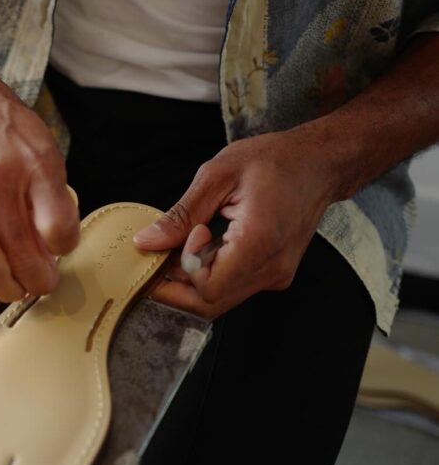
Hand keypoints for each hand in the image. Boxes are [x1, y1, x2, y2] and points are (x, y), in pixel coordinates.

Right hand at [0, 63, 79, 301]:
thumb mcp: (41, 144)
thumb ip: (51, 191)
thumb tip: (56, 240)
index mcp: (35, 163)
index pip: (58, 228)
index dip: (65, 248)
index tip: (61, 249)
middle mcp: (0, 180)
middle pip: (23, 254)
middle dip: (39, 281)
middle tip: (43, 284)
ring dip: (7, 289)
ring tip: (17, 289)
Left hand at [133, 129, 338, 318]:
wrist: (319, 163)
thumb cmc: (274, 160)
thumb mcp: (218, 175)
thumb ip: (181, 215)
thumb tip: (146, 242)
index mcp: (259, 243)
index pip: (208, 288)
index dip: (185, 267)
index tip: (190, 231)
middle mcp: (271, 268)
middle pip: (210, 304)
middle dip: (175, 286)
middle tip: (162, 252)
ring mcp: (275, 275)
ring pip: (219, 301)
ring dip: (192, 279)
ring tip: (189, 240)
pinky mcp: (274, 274)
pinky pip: (233, 288)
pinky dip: (210, 274)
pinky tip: (207, 244)